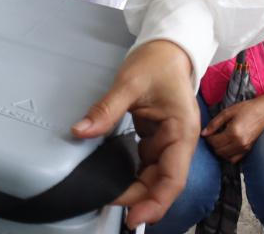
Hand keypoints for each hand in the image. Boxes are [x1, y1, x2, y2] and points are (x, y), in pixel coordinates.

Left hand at [72, 40, 197, 227]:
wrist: (166, 46)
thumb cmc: (156, 61)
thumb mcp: (129, 83)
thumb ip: (106, 110)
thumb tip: (81, 131)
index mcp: (182, 131)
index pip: (173, 177)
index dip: (155, 201)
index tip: (135, 216)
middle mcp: (179, 140)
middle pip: (164, 180)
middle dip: (142, 199)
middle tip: (115, 209)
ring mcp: (169, 139)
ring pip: (156, 174)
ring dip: (138, 188)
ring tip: (113, 198)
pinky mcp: (158, 135)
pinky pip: (148, 161)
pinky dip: (136, 173)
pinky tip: (119, 180)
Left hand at [202, 97, 263, 162]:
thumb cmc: (246, 109)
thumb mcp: (227, 112)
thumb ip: (214, 123)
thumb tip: (203, 133)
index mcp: (233, 133)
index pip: (214, 142)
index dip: (208, 138)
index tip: (208, 132)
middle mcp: (239, 143)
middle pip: (218, 151)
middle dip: (212, 144)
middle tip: (213, 135)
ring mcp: (244, 148)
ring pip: (225, 157)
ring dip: (219, 150)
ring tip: (220, 139)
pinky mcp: (248, 150)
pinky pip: (234, 159)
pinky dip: (227, 155)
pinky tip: (227, 146)